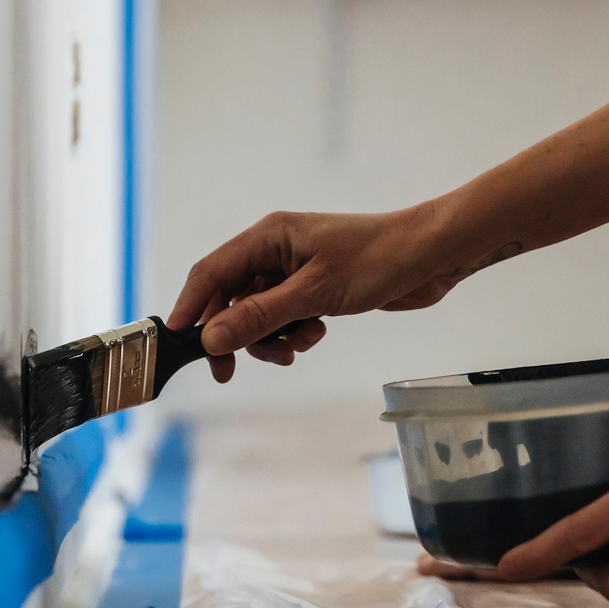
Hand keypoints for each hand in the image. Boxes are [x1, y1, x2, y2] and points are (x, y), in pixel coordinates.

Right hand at [169, 204, 521, 381]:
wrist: (431, 258)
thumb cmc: (377, 260)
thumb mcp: (314, 293)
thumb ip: (260, 316)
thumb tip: (211, 337)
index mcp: (268, 236)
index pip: (211, 272)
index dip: (190, 307)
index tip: (177, 343)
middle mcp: (276, 249)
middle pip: (231, 298)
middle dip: (235, 334)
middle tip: (229, 371)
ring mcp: (296, 269)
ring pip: (259, 313)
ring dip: (271, 337)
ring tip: (298, 346)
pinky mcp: (315, 288)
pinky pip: (285, 317)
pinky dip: (293, 333)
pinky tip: (315, 335)